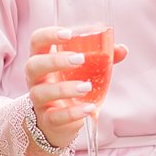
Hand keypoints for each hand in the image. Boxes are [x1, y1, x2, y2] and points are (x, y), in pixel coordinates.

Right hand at [22, 28, 127, 149]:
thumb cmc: (70, 85)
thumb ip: (101, 58)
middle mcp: (36, 79)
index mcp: (43, 59)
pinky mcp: (47, 120)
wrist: (58, 121)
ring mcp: (39, 100)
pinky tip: (89, 108)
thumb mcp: (84, 69)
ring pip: (41, 92)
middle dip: (55, 60)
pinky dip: (72, 113)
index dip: (48, 34)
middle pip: (33, 65)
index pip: (37, 40)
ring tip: (87, 87)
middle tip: (80, 59)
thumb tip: (122, 49)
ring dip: (65, 88)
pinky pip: (55, 116)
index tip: (68, 34)